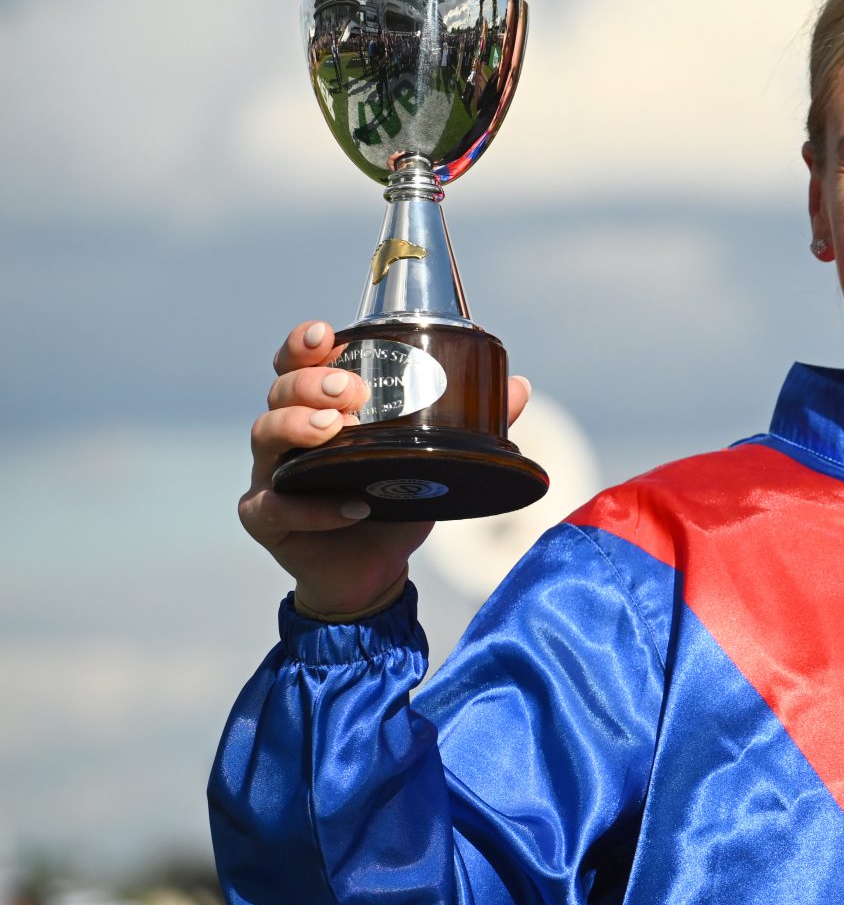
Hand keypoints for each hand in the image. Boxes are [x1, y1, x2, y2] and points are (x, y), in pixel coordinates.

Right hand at [239, 320, 530, 618]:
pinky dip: (312, 506)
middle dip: (312, 382)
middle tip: (352, 391)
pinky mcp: (267, 518)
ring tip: (334, 428)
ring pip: (264, 436)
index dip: (304, 344)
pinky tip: (352, 506)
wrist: (374, 570)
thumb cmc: (396, 501)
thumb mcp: (434, 459)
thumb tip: (519, 386)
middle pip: (280, 391)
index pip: (298, 363)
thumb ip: (470, 424)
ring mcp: (271, 475)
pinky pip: (273, 506)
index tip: (326, 335)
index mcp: (320, 407)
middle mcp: (287, 434)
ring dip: (298, 426)